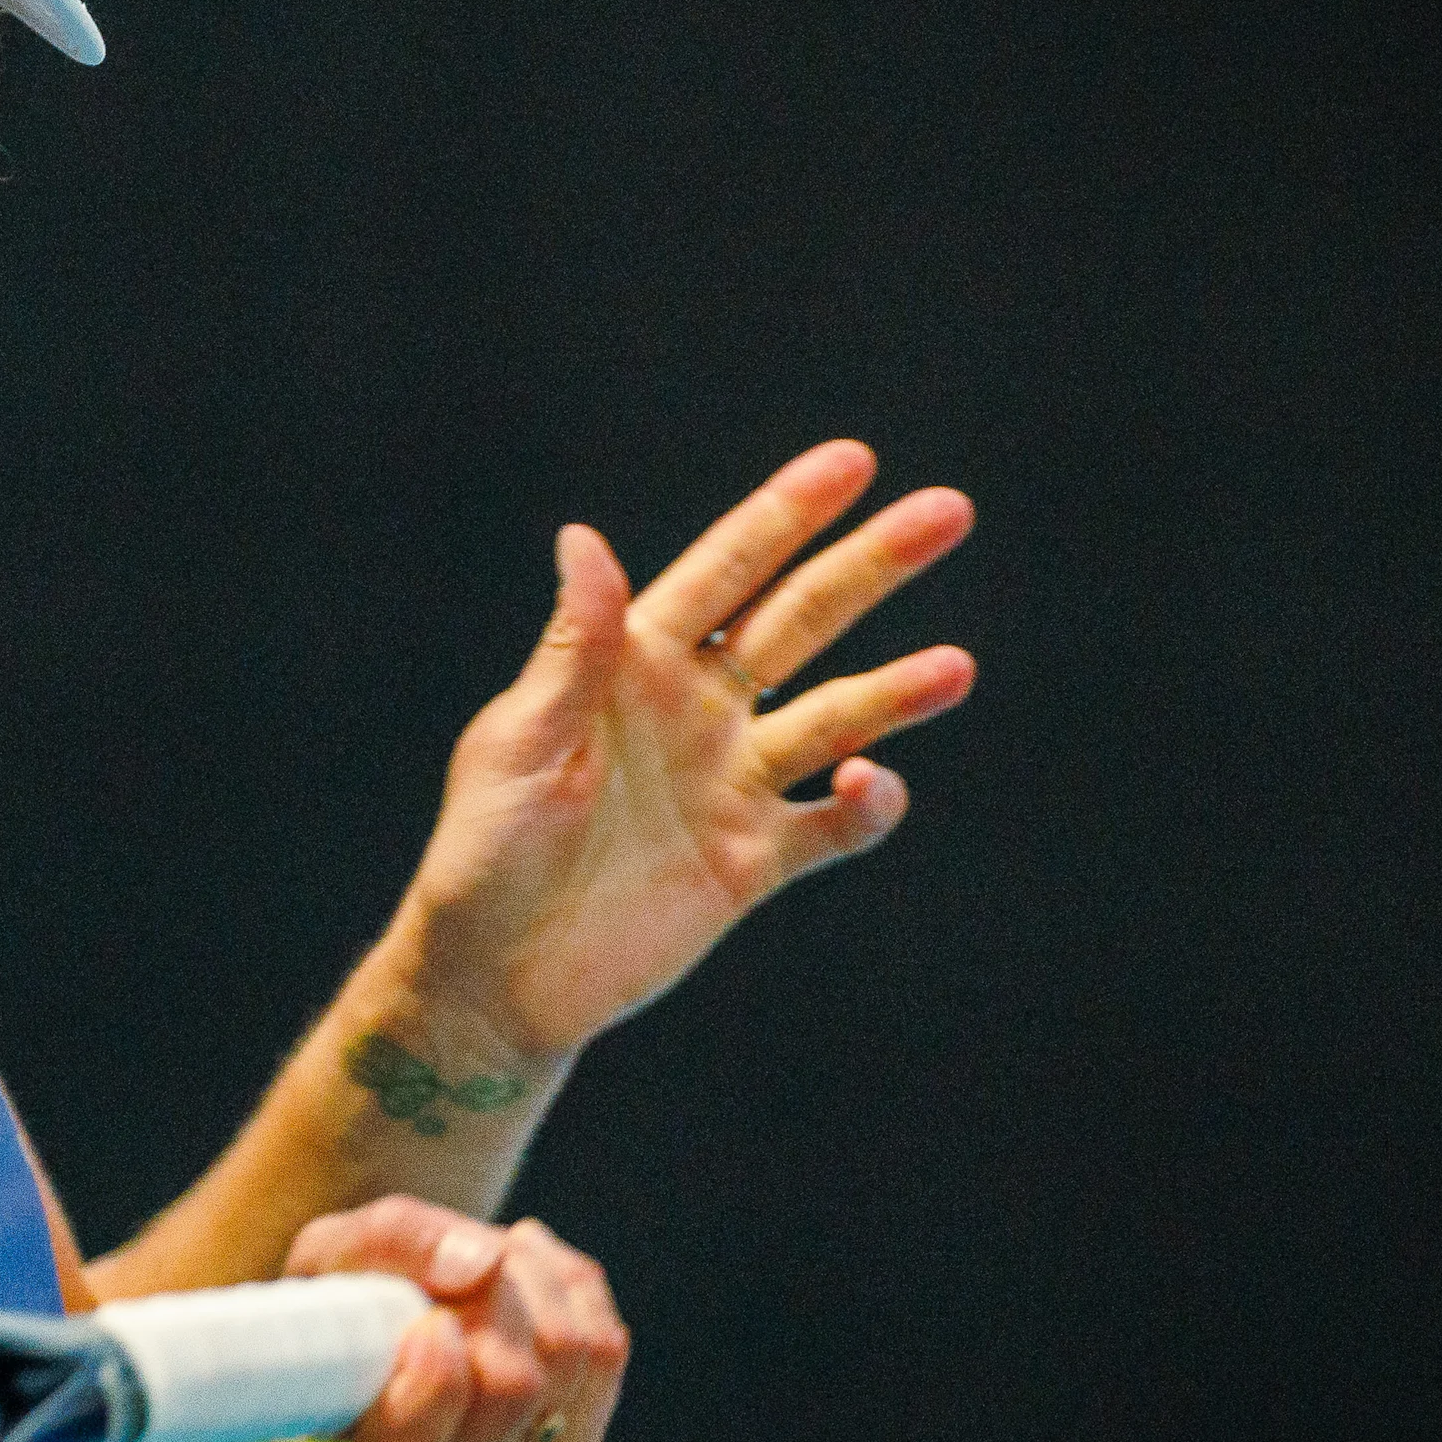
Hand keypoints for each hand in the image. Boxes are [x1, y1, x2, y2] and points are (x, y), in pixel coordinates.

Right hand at [291, 1195, 626, 1441]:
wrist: (386, 1333)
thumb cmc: (342, 1305)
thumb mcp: (331, 1254)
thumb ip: (391, 1244)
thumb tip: (485, 1266)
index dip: (434, 1381)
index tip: (431, 1321)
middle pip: (512, 1385)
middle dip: (489, 1296)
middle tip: (451, 1269)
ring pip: (569, 1354)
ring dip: (529, 1280)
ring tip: (480, 1267)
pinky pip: (604, 1347)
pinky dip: (565, 1286)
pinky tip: (519, 1278)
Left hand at [403, 440, 974, 1058]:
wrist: (495, 980)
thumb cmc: (484, 852)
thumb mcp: (521, 744)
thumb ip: (573, 650)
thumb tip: (582, 537)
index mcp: (636, 665)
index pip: (726, 571)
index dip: (786, 515)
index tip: (855, 461)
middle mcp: (697, 711)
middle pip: (802, 622)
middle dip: (871, 568)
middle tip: (949, 513)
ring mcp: (732, 784)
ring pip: (837, 718)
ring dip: (897, 691)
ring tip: (957, 668)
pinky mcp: (754, 860)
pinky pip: (832, 826)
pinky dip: (866, 805)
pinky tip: (875, 785)